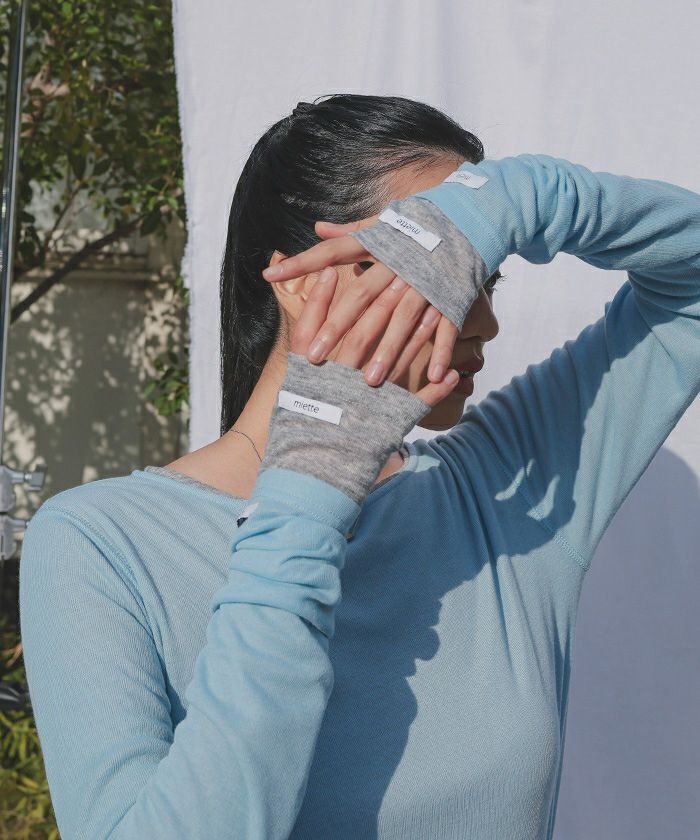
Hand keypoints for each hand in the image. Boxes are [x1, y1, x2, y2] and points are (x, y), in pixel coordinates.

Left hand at [262, 217, 458, 385]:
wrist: (473, 214)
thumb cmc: (422, 222)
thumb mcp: (385, 223)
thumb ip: (350, 231)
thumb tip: (317, 228)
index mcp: (377, 244)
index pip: (331, 253)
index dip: (301, 264)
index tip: (270, 276)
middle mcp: (398, 264)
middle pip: (362, 297)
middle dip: (338, 328)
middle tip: (317, 358)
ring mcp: (427, 281)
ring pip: (402, 319)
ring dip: (387, 351)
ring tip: (370, 382)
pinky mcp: (453, 295)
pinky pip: (446, 326)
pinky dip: (442, 351)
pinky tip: (433, 376)